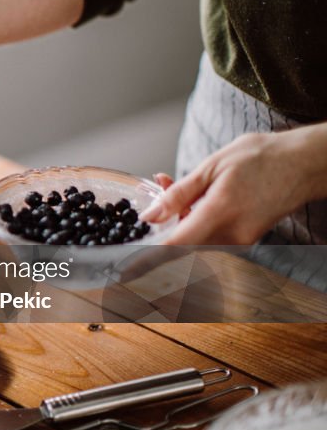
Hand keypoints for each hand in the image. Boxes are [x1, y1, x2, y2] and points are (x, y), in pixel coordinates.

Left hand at [140, 131, 321, 244]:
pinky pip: (208, 235)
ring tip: (171, 182)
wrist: (305, 163)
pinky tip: (190, 195)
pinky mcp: (244, 239)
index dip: (145, 260)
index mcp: (220, 214)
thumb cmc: (262, 158)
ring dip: (176, 218)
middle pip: (180, 243)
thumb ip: (178, 194)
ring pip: (193, 239)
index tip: (125, 271)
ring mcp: (240, 240)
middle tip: (153, 190)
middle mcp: (231, 236)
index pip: (174, 247)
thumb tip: (149, 217)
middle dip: (160, 224)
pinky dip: (193, 219)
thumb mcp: (212, 167)